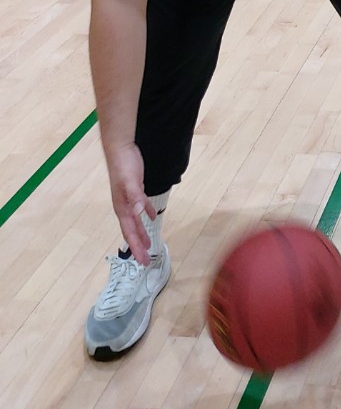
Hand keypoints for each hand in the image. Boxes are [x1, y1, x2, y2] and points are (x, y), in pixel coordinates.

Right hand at [106, 142, 154, 264]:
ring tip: (149, 244)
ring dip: (142, 233)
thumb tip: (139, 213)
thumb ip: (135, 197)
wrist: (120, 147)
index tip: (143, 261)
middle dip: (138, 246)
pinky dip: (145, 213)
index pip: (130, 233)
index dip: (136, 247)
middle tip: (146, 260)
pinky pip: (140, 206)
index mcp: (122, 207)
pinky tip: (152, 216)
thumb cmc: (124, 165)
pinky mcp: (134, 189)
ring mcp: (128, 198)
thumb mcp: (131, 181)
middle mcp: (124, 206)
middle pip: (132, 231)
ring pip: (135, 221)